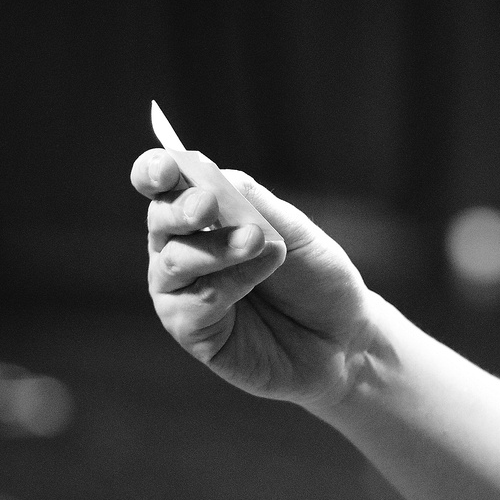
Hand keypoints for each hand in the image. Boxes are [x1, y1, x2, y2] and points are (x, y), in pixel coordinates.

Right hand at [133, 149, 372, 407]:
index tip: (167, 167)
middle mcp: (183, 248)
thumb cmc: (315, 275)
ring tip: (257, 242)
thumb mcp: (292, 229)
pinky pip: (192, 304)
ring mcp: (182, 291)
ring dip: (215, 249)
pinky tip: (258, 278)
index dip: (156, 171)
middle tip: (209, 205)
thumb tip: (213, 174)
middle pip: (160, 219)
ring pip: (174, 261)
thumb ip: (251, 203)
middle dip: (181, 209)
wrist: (343, 332)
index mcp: (203, 214)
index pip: (165, 185)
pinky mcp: (190, 330)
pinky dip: (227, 284)